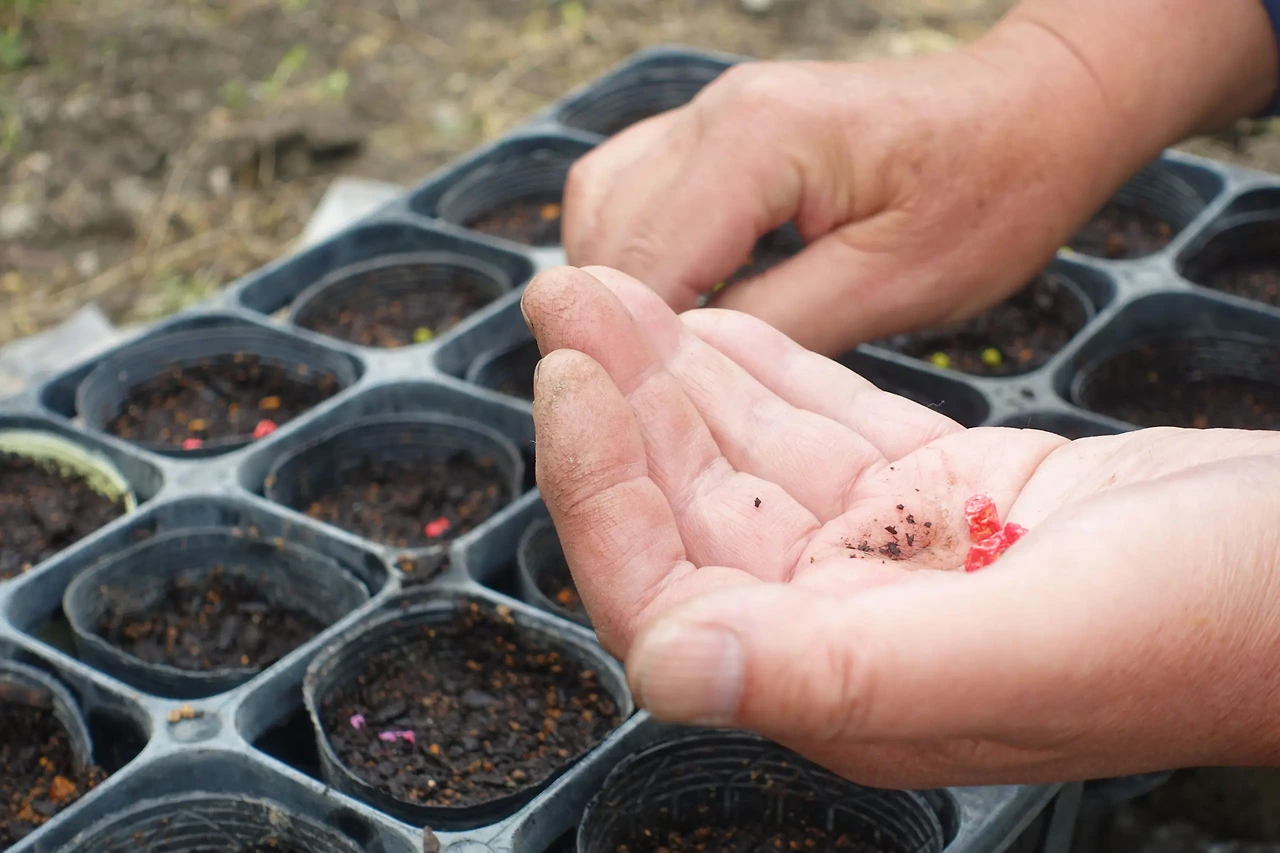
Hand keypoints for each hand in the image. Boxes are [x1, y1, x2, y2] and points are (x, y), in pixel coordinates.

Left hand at [523, 265, 1279, 787]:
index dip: (602, 490)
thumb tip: (667, 673)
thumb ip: (842, 672)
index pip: (669, 594)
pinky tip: (712, 328)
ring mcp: (894, 559)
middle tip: (570, 297)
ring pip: (752, 460)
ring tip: (614, 293)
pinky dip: (767, 375)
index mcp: (845, 687)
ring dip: (679, 377)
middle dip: (624, 406)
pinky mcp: (943, 496)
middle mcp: (850, 629)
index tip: (570, 379)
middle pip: (695, 512)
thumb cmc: (1215, 621)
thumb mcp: (1031, 643)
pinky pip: (825, 429)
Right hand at [561, 1, 1276, 355]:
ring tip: (658, 364)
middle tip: (649, 411)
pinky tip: (676, 307)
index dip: (628, 355)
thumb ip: (776, 326)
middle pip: (600, 235)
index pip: (638, 266)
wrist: (1035, 111)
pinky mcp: (717, 130)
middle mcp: (713, 114)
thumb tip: (682, 371)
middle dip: (615, 328)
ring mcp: (709, 113)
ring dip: (618, 290)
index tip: (637, 429)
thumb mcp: (894, 284)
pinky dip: (635, 254)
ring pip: (599, 207)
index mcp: (756, 145)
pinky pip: (630, 189)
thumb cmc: (992, 194)